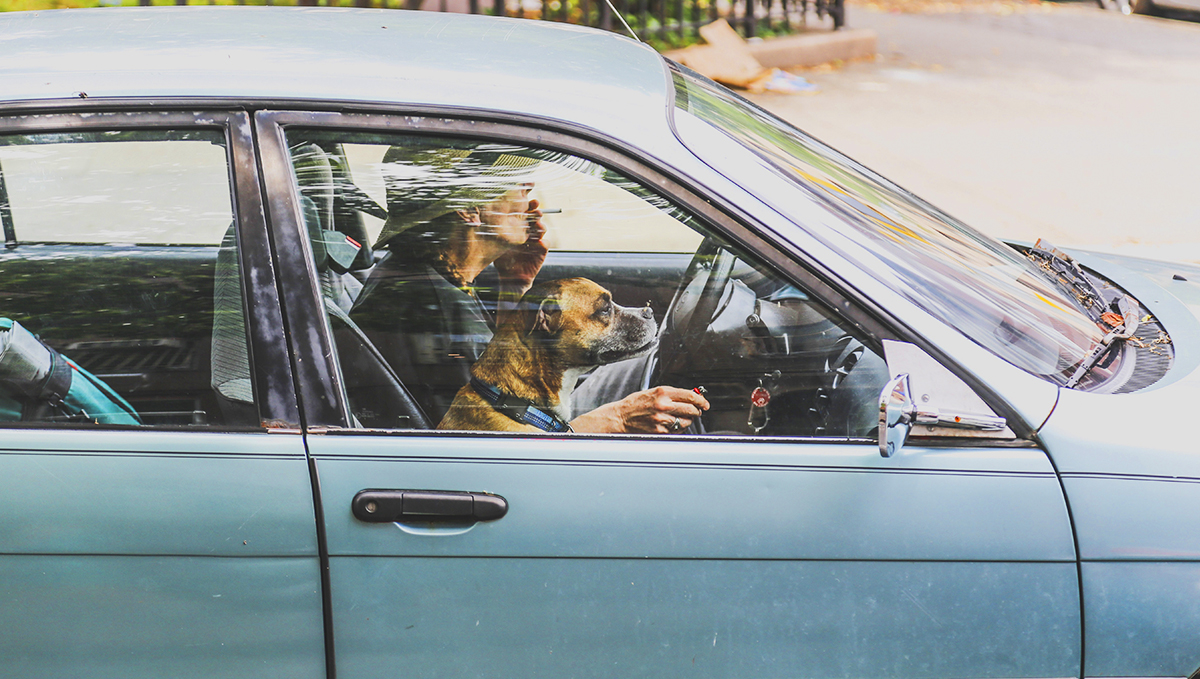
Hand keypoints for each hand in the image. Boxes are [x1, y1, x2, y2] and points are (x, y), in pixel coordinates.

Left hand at [493, 197, 547, 293]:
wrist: (510, 278)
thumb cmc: (502, 260)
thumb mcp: (496, 244)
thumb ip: (491, 231)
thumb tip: (479, 214)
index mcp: (518, 228)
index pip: (524, 212)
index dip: (526, 205)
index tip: (527, 198)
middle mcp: (528, 232)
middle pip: (535, 217)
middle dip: (536, 211)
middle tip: (535, 208)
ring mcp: (536, 241)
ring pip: (542, 229)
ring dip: (540, 225)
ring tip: (538, 225)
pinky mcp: (541, 252)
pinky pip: (545, 244)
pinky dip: (543, 242)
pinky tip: (539, 241)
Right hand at [570, 386, 709, 433]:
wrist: (620, 417)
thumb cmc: (635, 404)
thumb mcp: (653, 392)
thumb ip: (671, 394)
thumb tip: (690, 396)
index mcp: (662, 392)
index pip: (690, 395)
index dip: (701, 400)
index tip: (705, 403)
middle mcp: (663, 405)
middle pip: (692, 409)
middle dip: (697, 411)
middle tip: (697, 411)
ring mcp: (662, 419)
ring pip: (686, 421)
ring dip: (688, 420)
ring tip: (681, 418)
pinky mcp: (660, 431)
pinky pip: (677, 431)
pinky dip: (678, 428)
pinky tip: (672, 424)